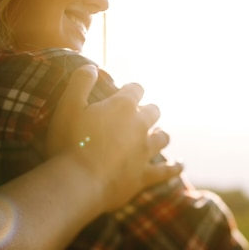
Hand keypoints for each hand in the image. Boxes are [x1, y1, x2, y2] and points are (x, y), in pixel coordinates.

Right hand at [44, 65, 182, 210]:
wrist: (78, 183)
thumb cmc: (69, 142)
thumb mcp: (68, 105)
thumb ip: (81, 81)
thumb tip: (91, 66)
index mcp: (123, 106)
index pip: (136, 88)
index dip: (131, 89)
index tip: (124, 92)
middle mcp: (140, 125)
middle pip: (154, 111)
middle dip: (148, 110)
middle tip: (139, 114)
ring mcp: (145, 152)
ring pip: (163, 138)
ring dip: (161, 134)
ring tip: (157, 135)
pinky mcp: (145, 176)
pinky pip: (166, 171)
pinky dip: (174, 167)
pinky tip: (180, 165)